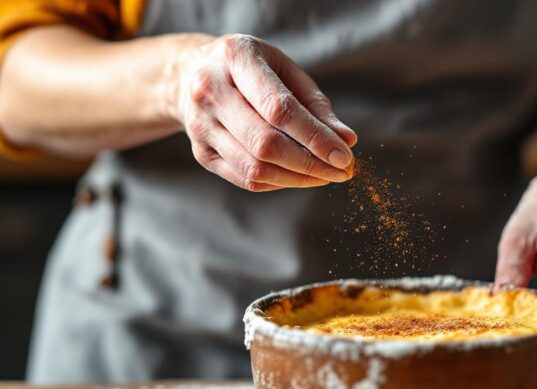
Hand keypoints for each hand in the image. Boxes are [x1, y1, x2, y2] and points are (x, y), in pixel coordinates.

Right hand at [171, 34, 356, 190]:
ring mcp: (200, 126)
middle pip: (265, 143)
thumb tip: (346, 140)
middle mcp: (210, 91)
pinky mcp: (201, 153)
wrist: (189, 74)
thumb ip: (315, 105)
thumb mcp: (283, 69)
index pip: (278, 108)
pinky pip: (246, 179)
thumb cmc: (250, 68)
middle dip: (310, 163)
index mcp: (234, 58)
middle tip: (342, 171)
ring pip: (255, 167)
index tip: (344, 156)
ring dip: (298, 178)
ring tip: (326, 175)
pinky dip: (279, 182)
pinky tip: (300, 176)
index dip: (314, 137)